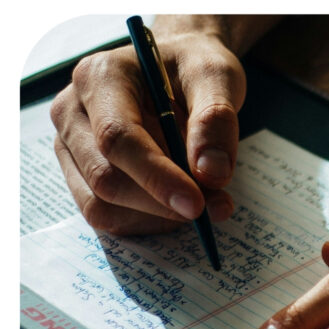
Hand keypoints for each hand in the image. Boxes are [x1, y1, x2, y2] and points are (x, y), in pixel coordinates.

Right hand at [50, 24, 245, 234]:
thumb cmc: (193, 67)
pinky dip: (149, 221)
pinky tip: (179, 205)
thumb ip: (216, 119)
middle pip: (105, 178)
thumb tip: (211, 174)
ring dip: (158, 217)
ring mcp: (71, 145)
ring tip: (206, 201)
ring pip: (102, 205)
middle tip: (217, 206)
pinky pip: (108, 215)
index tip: (197, 204)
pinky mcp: (81, 173)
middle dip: (163, 202)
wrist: (177, 68)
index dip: (157, 177)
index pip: (117, 138)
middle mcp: (72, 111)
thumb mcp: (217, 76)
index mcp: (100, 77)